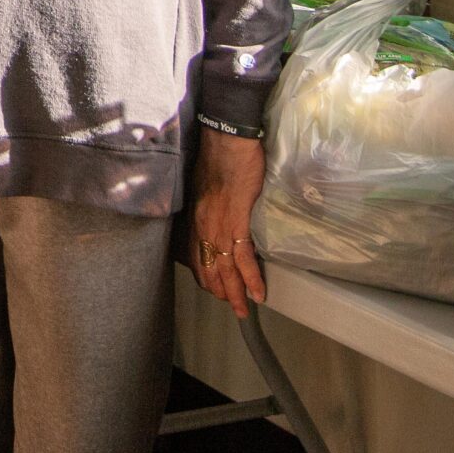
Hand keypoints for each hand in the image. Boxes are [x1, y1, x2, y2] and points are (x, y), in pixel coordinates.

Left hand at [188, 130, 268, 318]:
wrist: (227, 142)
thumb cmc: (220, 160)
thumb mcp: (208, 188)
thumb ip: (211, 207)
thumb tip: (220, 218)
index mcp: (196, 219)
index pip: (196, 257)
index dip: (206, 276)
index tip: (214, 290)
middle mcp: (203, 227)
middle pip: (209, 268)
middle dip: (220, 291)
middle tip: (232, 308)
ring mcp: (218, 226)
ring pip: (225, 269)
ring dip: (235, 293)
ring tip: (244, 310)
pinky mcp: (236, 221)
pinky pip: (243, 257)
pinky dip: (251, 277)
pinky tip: (257, 292)